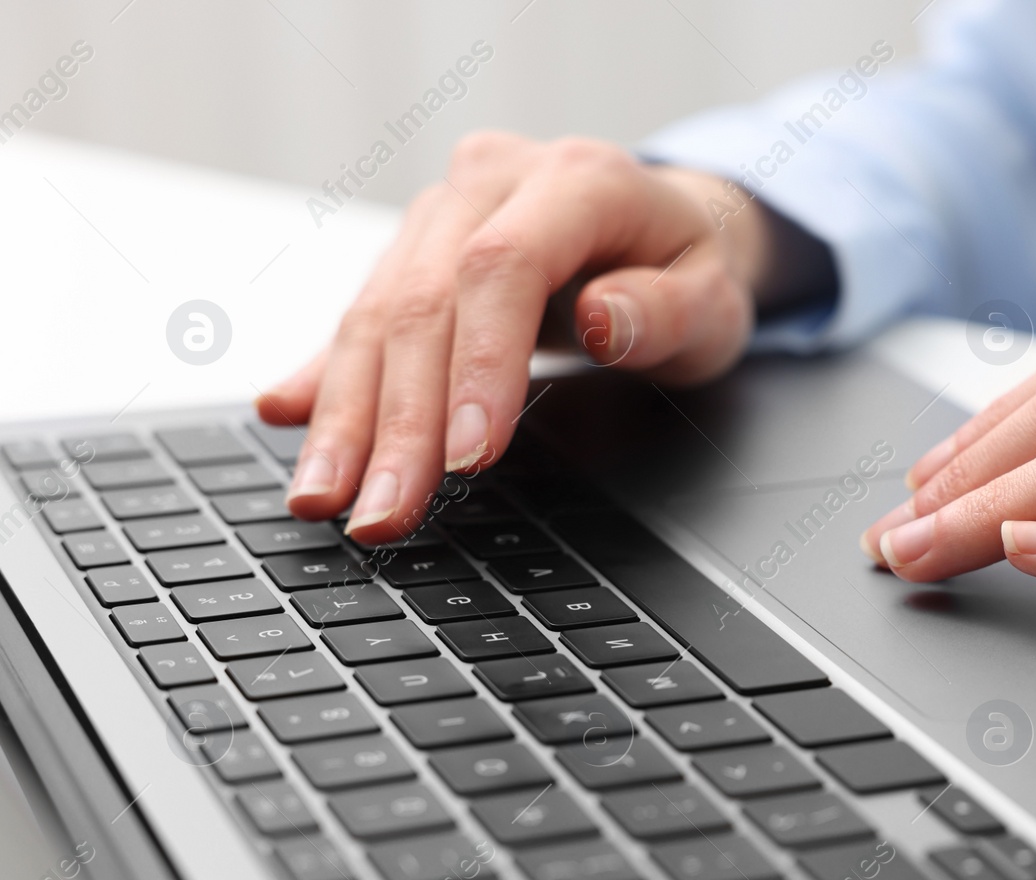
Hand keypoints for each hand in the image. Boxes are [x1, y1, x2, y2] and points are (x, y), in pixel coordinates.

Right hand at [257, 133, 827, 543]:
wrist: (661, 220)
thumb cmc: (689, 267)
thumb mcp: (715, 297)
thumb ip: (667, 312)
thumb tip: (602, 319)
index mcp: (575, 179)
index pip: (502, 269)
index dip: (479, 366)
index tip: (470, 458)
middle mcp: (491, 182)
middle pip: (423, 301)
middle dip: (399, 421)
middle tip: (383, 512)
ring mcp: (442, 212)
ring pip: (376, 312)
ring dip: (346, 415)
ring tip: (325, 496)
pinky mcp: (412, 250)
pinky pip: (361, 314)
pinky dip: (328, 375)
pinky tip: (287, 414)